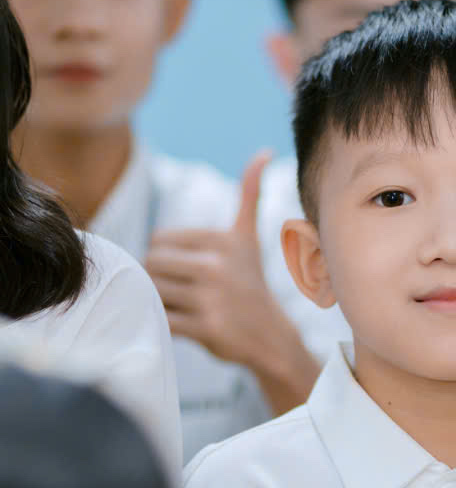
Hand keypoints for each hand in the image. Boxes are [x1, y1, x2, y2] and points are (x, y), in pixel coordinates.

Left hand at [145, 150, 318, 411]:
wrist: (271, 337)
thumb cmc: (250, 284)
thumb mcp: (249, 237)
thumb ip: (249, 194)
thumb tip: (263, 151)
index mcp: (221, 241)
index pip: (158, 242)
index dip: (166, 259)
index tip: (189, 272)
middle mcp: (216, 266)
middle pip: (151, 265)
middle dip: (159, 280)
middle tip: (183, 294)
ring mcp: (212, 297)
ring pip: (153, 291)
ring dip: (160, 302)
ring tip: (185, 308)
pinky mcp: (207, 327)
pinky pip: (162, 319)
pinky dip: (164, 324)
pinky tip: (184, 325)